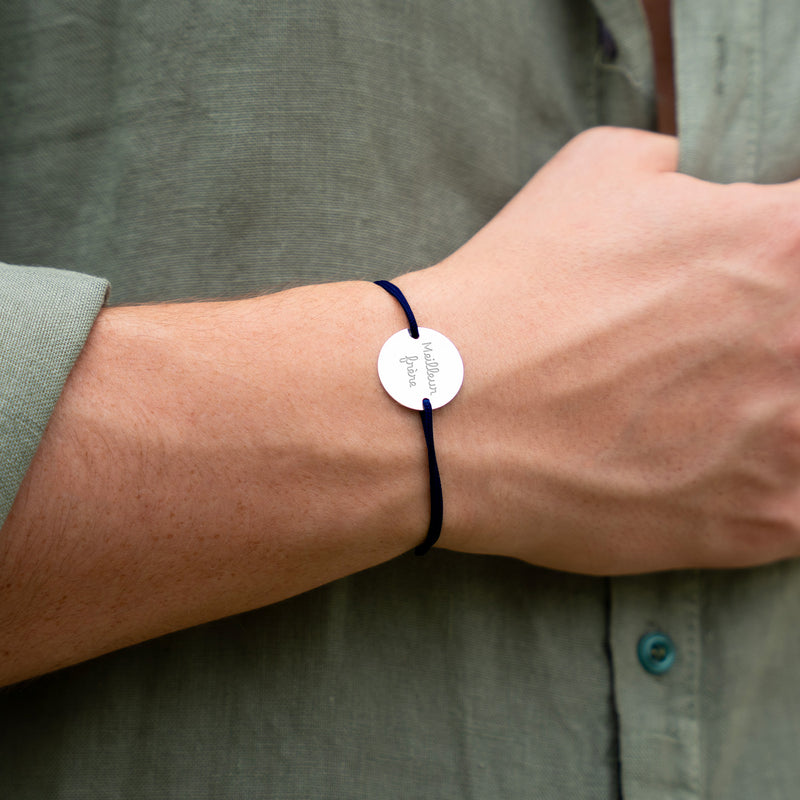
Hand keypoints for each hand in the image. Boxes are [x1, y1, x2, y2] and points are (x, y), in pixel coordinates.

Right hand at [402, 127, 799, 573]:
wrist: (451, 407)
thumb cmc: (516, 289)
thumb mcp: (595, 172)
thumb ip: (678, 169)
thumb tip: (700, 192)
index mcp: (784, 240)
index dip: (775, 266)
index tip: (745, 291)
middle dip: (771, 343)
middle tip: (709, 359)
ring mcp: (795, 442)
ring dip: (775, 419)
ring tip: (701, 418)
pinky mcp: (765, 522)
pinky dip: (769, 489)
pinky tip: (711, 475)